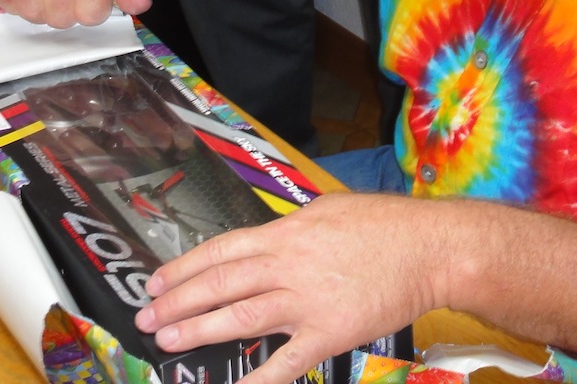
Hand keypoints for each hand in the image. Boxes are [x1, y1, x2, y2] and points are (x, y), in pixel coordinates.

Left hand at [134, 193, 443, 383]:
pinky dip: (258, 380)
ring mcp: (305, 302)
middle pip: (220, 284)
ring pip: (240, 318)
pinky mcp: (328, 333)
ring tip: (168, 341)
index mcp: (286, 234)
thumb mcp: (329, 209)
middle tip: (147, 317)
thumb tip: (266, 242)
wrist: (429, 249)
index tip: (157, 282)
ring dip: (199, 330)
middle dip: (177, 303)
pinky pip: (285, 362)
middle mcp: (287, 266)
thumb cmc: (385, 225)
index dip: (184, 268)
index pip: (221, 251)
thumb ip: (292, 229)